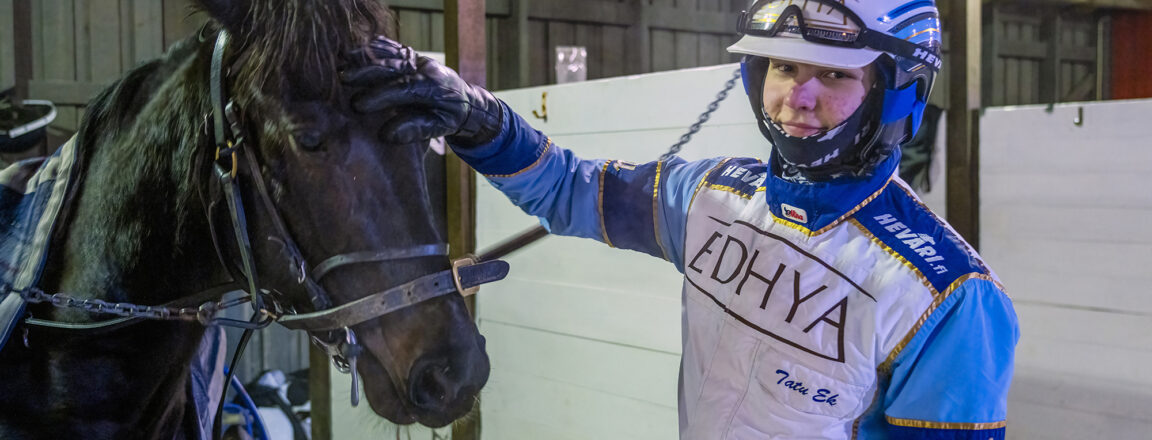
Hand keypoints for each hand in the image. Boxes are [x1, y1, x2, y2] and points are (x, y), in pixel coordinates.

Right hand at [343, 37, 502, 146]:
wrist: (467, 101)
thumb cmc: (451, 117)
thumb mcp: (441, 127)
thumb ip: (416, 130)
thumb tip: (386, 135)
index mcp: (434, 87)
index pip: (404, 88)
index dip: (381, 96)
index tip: (359, 105)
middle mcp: (426, 68)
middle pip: (393, 66)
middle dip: (367, 72)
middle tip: (343, 79)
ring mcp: (418, 59)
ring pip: (391, 53)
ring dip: (366, 57)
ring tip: (342, 62)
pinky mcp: (412, 56)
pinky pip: (392, 48)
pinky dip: (374, 49)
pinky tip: (354, 52)